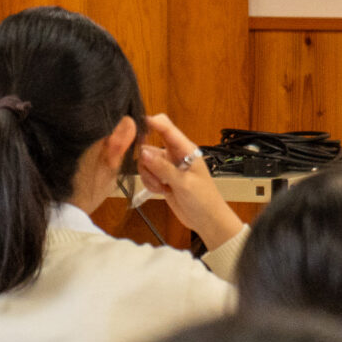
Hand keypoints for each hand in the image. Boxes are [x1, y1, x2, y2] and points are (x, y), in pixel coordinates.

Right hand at [137, 113, 244, 249]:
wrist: (206, 219)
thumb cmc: (203, 199)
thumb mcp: (184, 183)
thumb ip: (163, 168)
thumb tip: (143, 153)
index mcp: (185, 149)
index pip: (167, 128)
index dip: (152, 122)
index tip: (135, 125)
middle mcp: (175, 154)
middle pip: (150, 146)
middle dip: (146, 161)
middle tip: (155, 175)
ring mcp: (167, 166)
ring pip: (145, 162)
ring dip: (148, 175)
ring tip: (162, 187)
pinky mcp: (162, 178)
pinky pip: (146, 175)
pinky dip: (149, 183)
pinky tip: (161, 191)